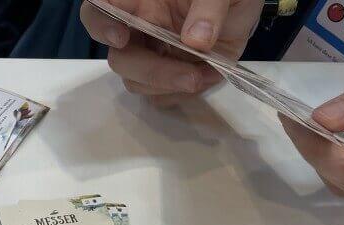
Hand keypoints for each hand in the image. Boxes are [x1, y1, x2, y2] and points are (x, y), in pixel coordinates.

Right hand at [80, 0, 263, 101]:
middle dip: (152, 72)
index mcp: (142, 0)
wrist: (243, 8)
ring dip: (170, 86)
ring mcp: (151, 55)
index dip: (100, 24)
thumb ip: (210, 7)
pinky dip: (183, 94)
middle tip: (190, 76)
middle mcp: (138, 29)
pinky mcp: (166, 77)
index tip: (120, 38)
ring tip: (207, 74)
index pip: (100, 9)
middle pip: (119, 59)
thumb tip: (195, 40)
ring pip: (136, 83)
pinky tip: (208, 77)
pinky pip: (160, 96)